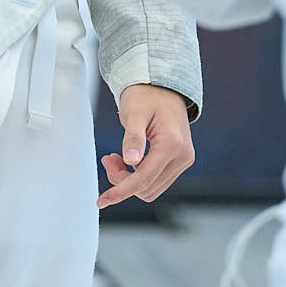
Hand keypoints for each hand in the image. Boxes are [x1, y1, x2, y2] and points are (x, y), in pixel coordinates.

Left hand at [98, 85, 194, 208]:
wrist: (162, 86)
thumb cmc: (146, 96)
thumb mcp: (134, 112)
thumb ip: (133, 137)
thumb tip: (131, 162)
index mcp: (172, 144)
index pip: (144, 179)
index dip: (121, 191)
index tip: (102, 200)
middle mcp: (182, 155)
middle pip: (146, 187)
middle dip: (122, 180)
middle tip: (108, 158)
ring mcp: (183, 159)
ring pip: (151, 187)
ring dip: (129, 179)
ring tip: (115, 157)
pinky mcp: (180, 161)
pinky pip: (156, 180)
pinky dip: (139, 175)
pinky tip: (128, 159)